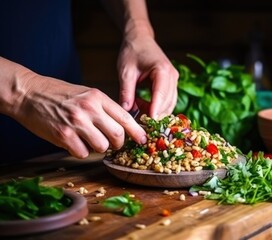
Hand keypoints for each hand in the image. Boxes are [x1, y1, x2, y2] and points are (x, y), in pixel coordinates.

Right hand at [10, 72, 146, 158]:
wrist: (29, 93)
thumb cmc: (59, 94)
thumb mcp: (86, 94)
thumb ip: (104, 108)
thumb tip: (122, 126)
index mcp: (98, 97)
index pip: (125, 117)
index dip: (137, 132)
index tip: (143, 140)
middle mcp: (90, 109)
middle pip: (118, 135)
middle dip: (117, 144)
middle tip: (111, 143)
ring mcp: (77, 122)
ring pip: (102, 146)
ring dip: (97, 148)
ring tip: (87, 139)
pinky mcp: (64, 135)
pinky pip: (83, 153)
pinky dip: (80, 151)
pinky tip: (73, 142)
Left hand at [117, 33, 178, 118]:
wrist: (140, 39)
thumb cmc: (132, 51)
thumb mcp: (126, 71)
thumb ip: (126, 91)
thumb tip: (125, 110)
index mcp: (162, 70)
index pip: (160, 95)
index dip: (155, 110)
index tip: (148, 123)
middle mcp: (172, 76)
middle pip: (167, 102)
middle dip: (155, 114)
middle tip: (139, 123)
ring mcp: (173, 80)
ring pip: (169, 104)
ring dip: (156, 112)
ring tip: (138, 112)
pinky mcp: (171, 84)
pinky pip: (167, 101)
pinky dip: (157, 107)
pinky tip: (143, 106)